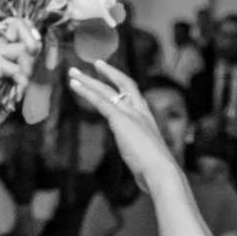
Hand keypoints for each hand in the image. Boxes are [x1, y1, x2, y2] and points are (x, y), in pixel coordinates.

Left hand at [69, 60, 179, 176]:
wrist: (161, 172)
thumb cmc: (156, 171)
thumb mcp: (147, 156)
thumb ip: (139, 152)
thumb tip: (138, 163)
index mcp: (148, 119)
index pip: (134, 94)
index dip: (123, 83)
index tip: (114, 76)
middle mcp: (141, 112)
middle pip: (123, 84)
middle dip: (107, 73)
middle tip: (94, 63)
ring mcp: (131, 114)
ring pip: (107, 90)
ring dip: (89, 80)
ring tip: (74, 73)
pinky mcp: (121, 120)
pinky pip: (100, 101)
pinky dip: (86, 92)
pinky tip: (75, 85)